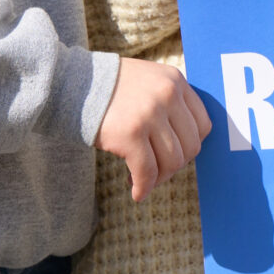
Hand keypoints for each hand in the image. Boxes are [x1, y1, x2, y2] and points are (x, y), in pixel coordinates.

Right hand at [95, 57, 211, 202]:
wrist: (70, 83)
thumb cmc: (108, 88)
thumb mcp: (147, 81)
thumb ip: (169, 103)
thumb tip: (185, 148)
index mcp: (175, 81)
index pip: (203, 125)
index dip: (190, 146)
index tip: (174, 155)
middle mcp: (168, 95)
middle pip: (190, 146)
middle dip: (174, 166)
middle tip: (157, 172)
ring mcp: (150, 114)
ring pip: (172, 162)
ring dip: (159, 178)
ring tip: (142, 180)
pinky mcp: (130, 134)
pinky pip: (147, 172)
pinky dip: (144, 187)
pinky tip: (136, 192)